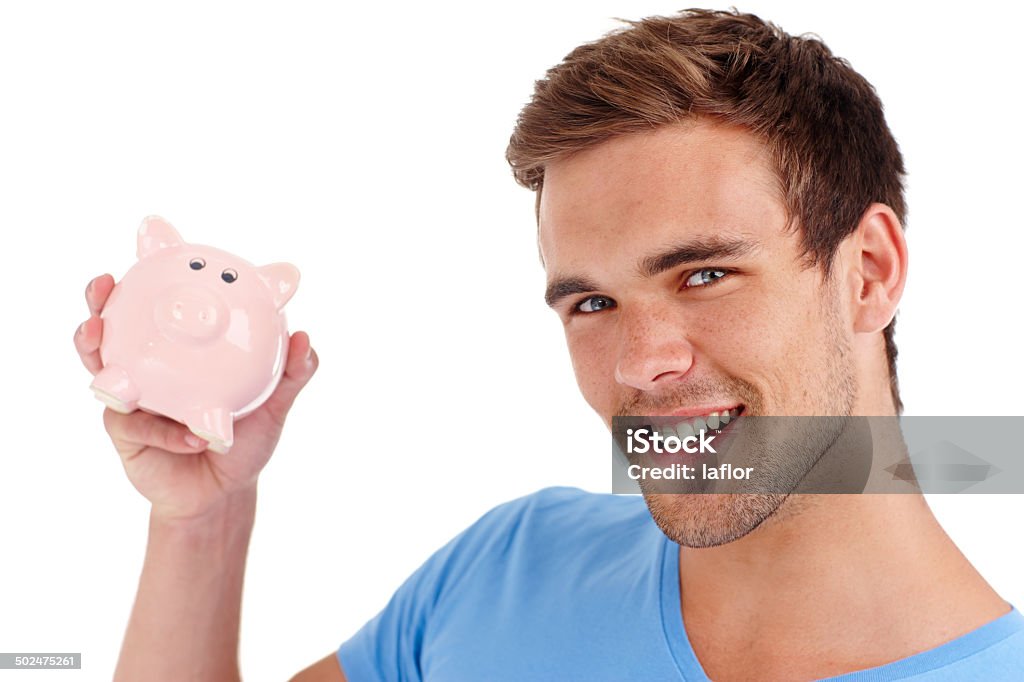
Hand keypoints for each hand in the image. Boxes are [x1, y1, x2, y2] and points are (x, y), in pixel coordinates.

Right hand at [74, 274, 318, 520]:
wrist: (224, 494)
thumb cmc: (245, 441)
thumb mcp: (274, 406)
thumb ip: (291, 374)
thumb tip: (305, 339)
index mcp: (181, 356)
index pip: (157, 312)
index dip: (141, 284)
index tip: (138, 259)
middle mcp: (150, 371)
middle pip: (111, 330)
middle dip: (98, 304)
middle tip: (102, 289)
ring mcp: (132, 401)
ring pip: (102, 368)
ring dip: (93, 347)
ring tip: (98, 334)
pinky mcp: (124, 434)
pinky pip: (136, 424)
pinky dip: (165, 430)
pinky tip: (194, 437)